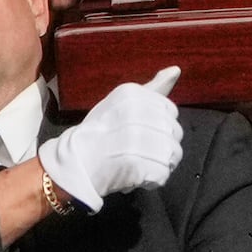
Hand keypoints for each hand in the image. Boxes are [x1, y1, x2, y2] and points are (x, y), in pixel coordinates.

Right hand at [40, 65, 187, 212]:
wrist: (76, 162)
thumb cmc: (99, 133)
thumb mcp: (122, 102)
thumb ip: (153, 89)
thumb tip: (176, 70)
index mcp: (133, 94)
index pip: (171, 111)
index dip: (160, 127)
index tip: (143, 133)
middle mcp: (137, 112)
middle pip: (175, 134)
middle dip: (162, 147)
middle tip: (139, 152)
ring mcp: (137, 137)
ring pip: (172, 155)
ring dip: (158, 165)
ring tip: (137, 164)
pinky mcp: (138, 162)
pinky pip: (163, 174)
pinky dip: (151, 181)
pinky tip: (135, 176)